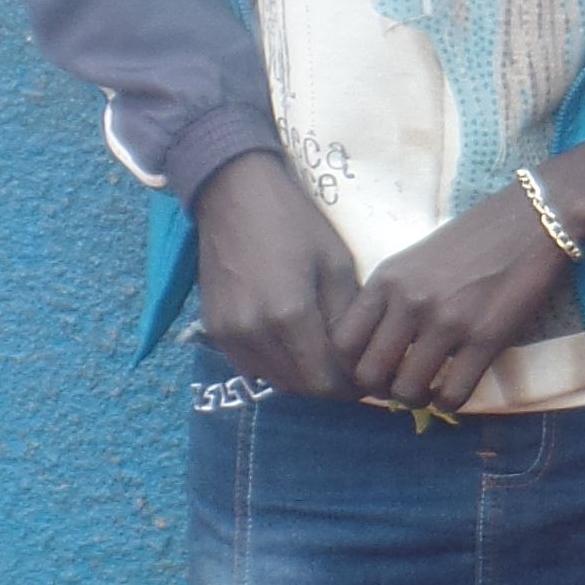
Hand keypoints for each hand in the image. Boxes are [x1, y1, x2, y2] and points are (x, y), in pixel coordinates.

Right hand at [192, 152, 360, 395]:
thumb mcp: (336, 264)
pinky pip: (251, 366)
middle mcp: (254, 334)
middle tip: (353, 373)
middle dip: (330, 386)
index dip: (351, 388)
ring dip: (303, 379)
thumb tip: (358, 357)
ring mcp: (229, 335)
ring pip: (274, 380)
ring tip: (327, 361)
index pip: (324, 381)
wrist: (233, 196)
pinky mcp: (214, 330)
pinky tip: (295, 348)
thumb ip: (345, 317)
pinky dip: (276, 366)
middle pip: (299, 387)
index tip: (370, 380)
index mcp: (289, 317)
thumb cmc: (294, 222)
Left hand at [338, 183, 570, 413]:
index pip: (343, 342)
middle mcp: (410, 302)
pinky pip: (453, 394)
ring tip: (428, 391)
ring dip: (415, 399)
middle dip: (380, 390)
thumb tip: (379, 345)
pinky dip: (448, 403)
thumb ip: (391, 297)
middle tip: (398, 386)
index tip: (372, 367)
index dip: (351, 365)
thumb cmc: (474, 238)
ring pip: (407, 391)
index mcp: (387, 279)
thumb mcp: (415, 259)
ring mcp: (447, 322)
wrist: (533, 221)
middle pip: (369, 374)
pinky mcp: (485, 339)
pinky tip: (453, 393)